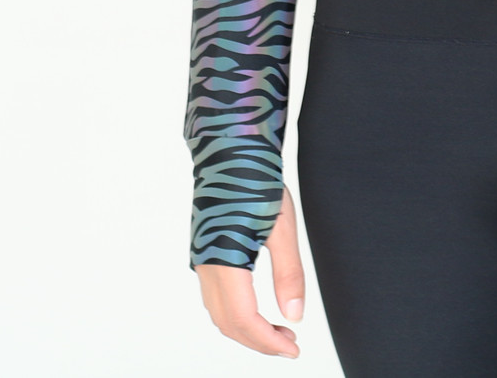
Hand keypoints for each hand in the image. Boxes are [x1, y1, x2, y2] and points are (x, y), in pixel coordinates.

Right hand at [195, 186, 305, 356]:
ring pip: (219, 313)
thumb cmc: (256, 180)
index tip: (293, 349)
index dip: (268, 342)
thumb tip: (295, 315)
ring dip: (246, 330)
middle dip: (258, 341)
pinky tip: (256, 308)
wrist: (230, 148)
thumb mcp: (282, 227)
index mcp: (225, 261)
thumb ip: (289, 273)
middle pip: (228, 324)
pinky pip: (214, 298)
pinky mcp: (203, 253)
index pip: (244, 321)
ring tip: (278, 329)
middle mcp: (206, 266)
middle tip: (290, 343)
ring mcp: (201, 260)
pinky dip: (235, 314)